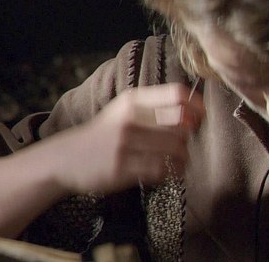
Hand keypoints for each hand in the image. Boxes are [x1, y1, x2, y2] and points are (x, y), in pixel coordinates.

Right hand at [54, 82, 204, 194]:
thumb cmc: (104, 134)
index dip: (196, 105)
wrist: (67, 158)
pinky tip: (167, 172)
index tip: (201, 117)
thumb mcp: (123, 110)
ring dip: (183, 158)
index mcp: (132, 100)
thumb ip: (154, 107)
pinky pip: (161, 170)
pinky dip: (171, 173)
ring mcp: (125, 143)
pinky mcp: (122, 168)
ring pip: (175, 149)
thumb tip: (194, 112)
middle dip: (189, 136)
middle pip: (181, 123)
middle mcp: (130, 118)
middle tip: (184, 144)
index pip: (176, 94)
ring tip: (178, 162)